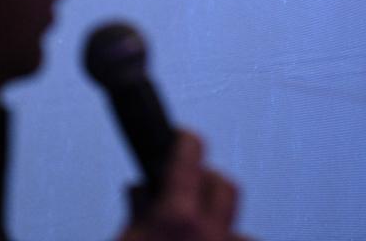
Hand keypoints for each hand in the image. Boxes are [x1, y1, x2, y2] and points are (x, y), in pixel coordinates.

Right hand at [118, 131, 247, 240]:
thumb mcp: (125, 240)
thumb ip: (137, 211)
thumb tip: (139, 191)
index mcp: (179, 217)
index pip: (191, 156)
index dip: (186, 140)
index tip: (182, 134)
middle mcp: (209, 232)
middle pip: (223, 183)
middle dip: (207, 177)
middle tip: (185, 183)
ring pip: (237, 217)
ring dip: (219, 213)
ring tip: (197, 220)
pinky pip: (240, 240)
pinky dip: (230, 236)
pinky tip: (212, 239)